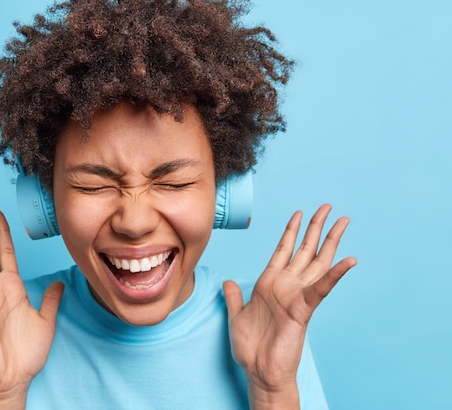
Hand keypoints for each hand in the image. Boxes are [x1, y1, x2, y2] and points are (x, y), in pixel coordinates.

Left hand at [223, 204, 355, 407]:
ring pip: (317, 261)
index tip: (299, 212)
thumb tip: (229, 282)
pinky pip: (321, 288)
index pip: (284, 249)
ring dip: (331, 241)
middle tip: (328, 207)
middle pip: (305, 250)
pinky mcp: (303, 308)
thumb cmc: (250, 347)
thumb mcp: (236, 315)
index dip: (291, 231)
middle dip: (316, 227)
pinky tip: (349, 260)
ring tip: (343, 222)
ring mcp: (297, 295)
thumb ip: (234, 297)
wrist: (259, 371)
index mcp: (270, 283)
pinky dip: (335, 274)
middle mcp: (287, 285)